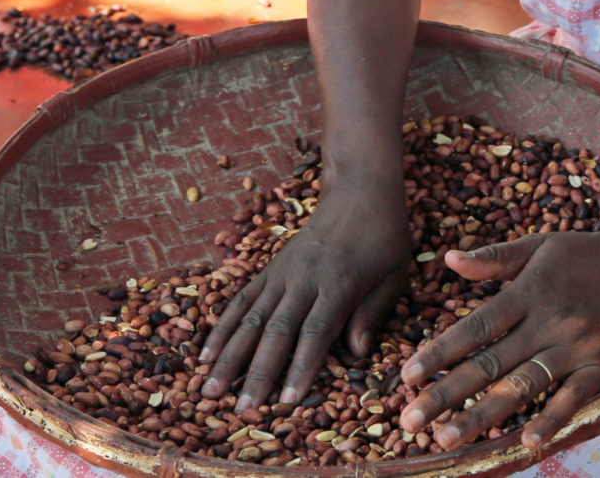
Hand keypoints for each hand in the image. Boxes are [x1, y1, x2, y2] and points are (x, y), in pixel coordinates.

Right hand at [198, 180, 411, 408]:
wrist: (359, 191)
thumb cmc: (384, 238)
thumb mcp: (394, 275)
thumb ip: (373, 313)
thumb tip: (358, 353)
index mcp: (340, 283)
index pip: (316, 332)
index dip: (300, 367)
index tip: (285, 402)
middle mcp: (305, 279)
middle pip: (276, 330)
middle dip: (257, 372)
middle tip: (240, 409)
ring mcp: (282, 273)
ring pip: (250, 317)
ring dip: (228, 355)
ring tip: (208, 388)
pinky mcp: (270, 269)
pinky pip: (241, 300)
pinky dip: (221, 327)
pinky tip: (204, 353)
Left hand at [397, 225, 599, 451]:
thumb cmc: (589, 254)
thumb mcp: (540, 246)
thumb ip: (494, 257)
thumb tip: (448, 260)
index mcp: (529, 291)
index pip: (475, 327)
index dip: (439, 352)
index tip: (406, 376)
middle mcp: (549, 320)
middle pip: (489, 363)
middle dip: (446, 393)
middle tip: (409, 420)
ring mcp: (577, 345)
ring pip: (523, 386)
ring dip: (483, 414)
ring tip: (447, 437)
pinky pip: (574, 398)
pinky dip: (552, 420)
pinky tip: (526, 442)